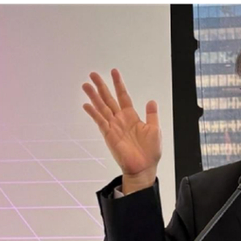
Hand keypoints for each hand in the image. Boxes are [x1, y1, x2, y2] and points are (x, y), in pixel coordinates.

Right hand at [82, 69, 161, 193]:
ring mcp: (113, 127)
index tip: (114, 72)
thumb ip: (151, 114)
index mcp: (131, 117)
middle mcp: (120, 120)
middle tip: (93, 74)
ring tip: (86, 85)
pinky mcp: (109, 135)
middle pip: (108, 99)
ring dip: (94, 96)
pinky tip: (87, 105)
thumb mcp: (155, 129)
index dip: (118, 84)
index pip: (123, 96)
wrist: (144, 168)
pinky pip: (100, 121)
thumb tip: (151, 101)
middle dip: (101, 86)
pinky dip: (93, 113)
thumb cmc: (150, 152)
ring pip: (102, 108)